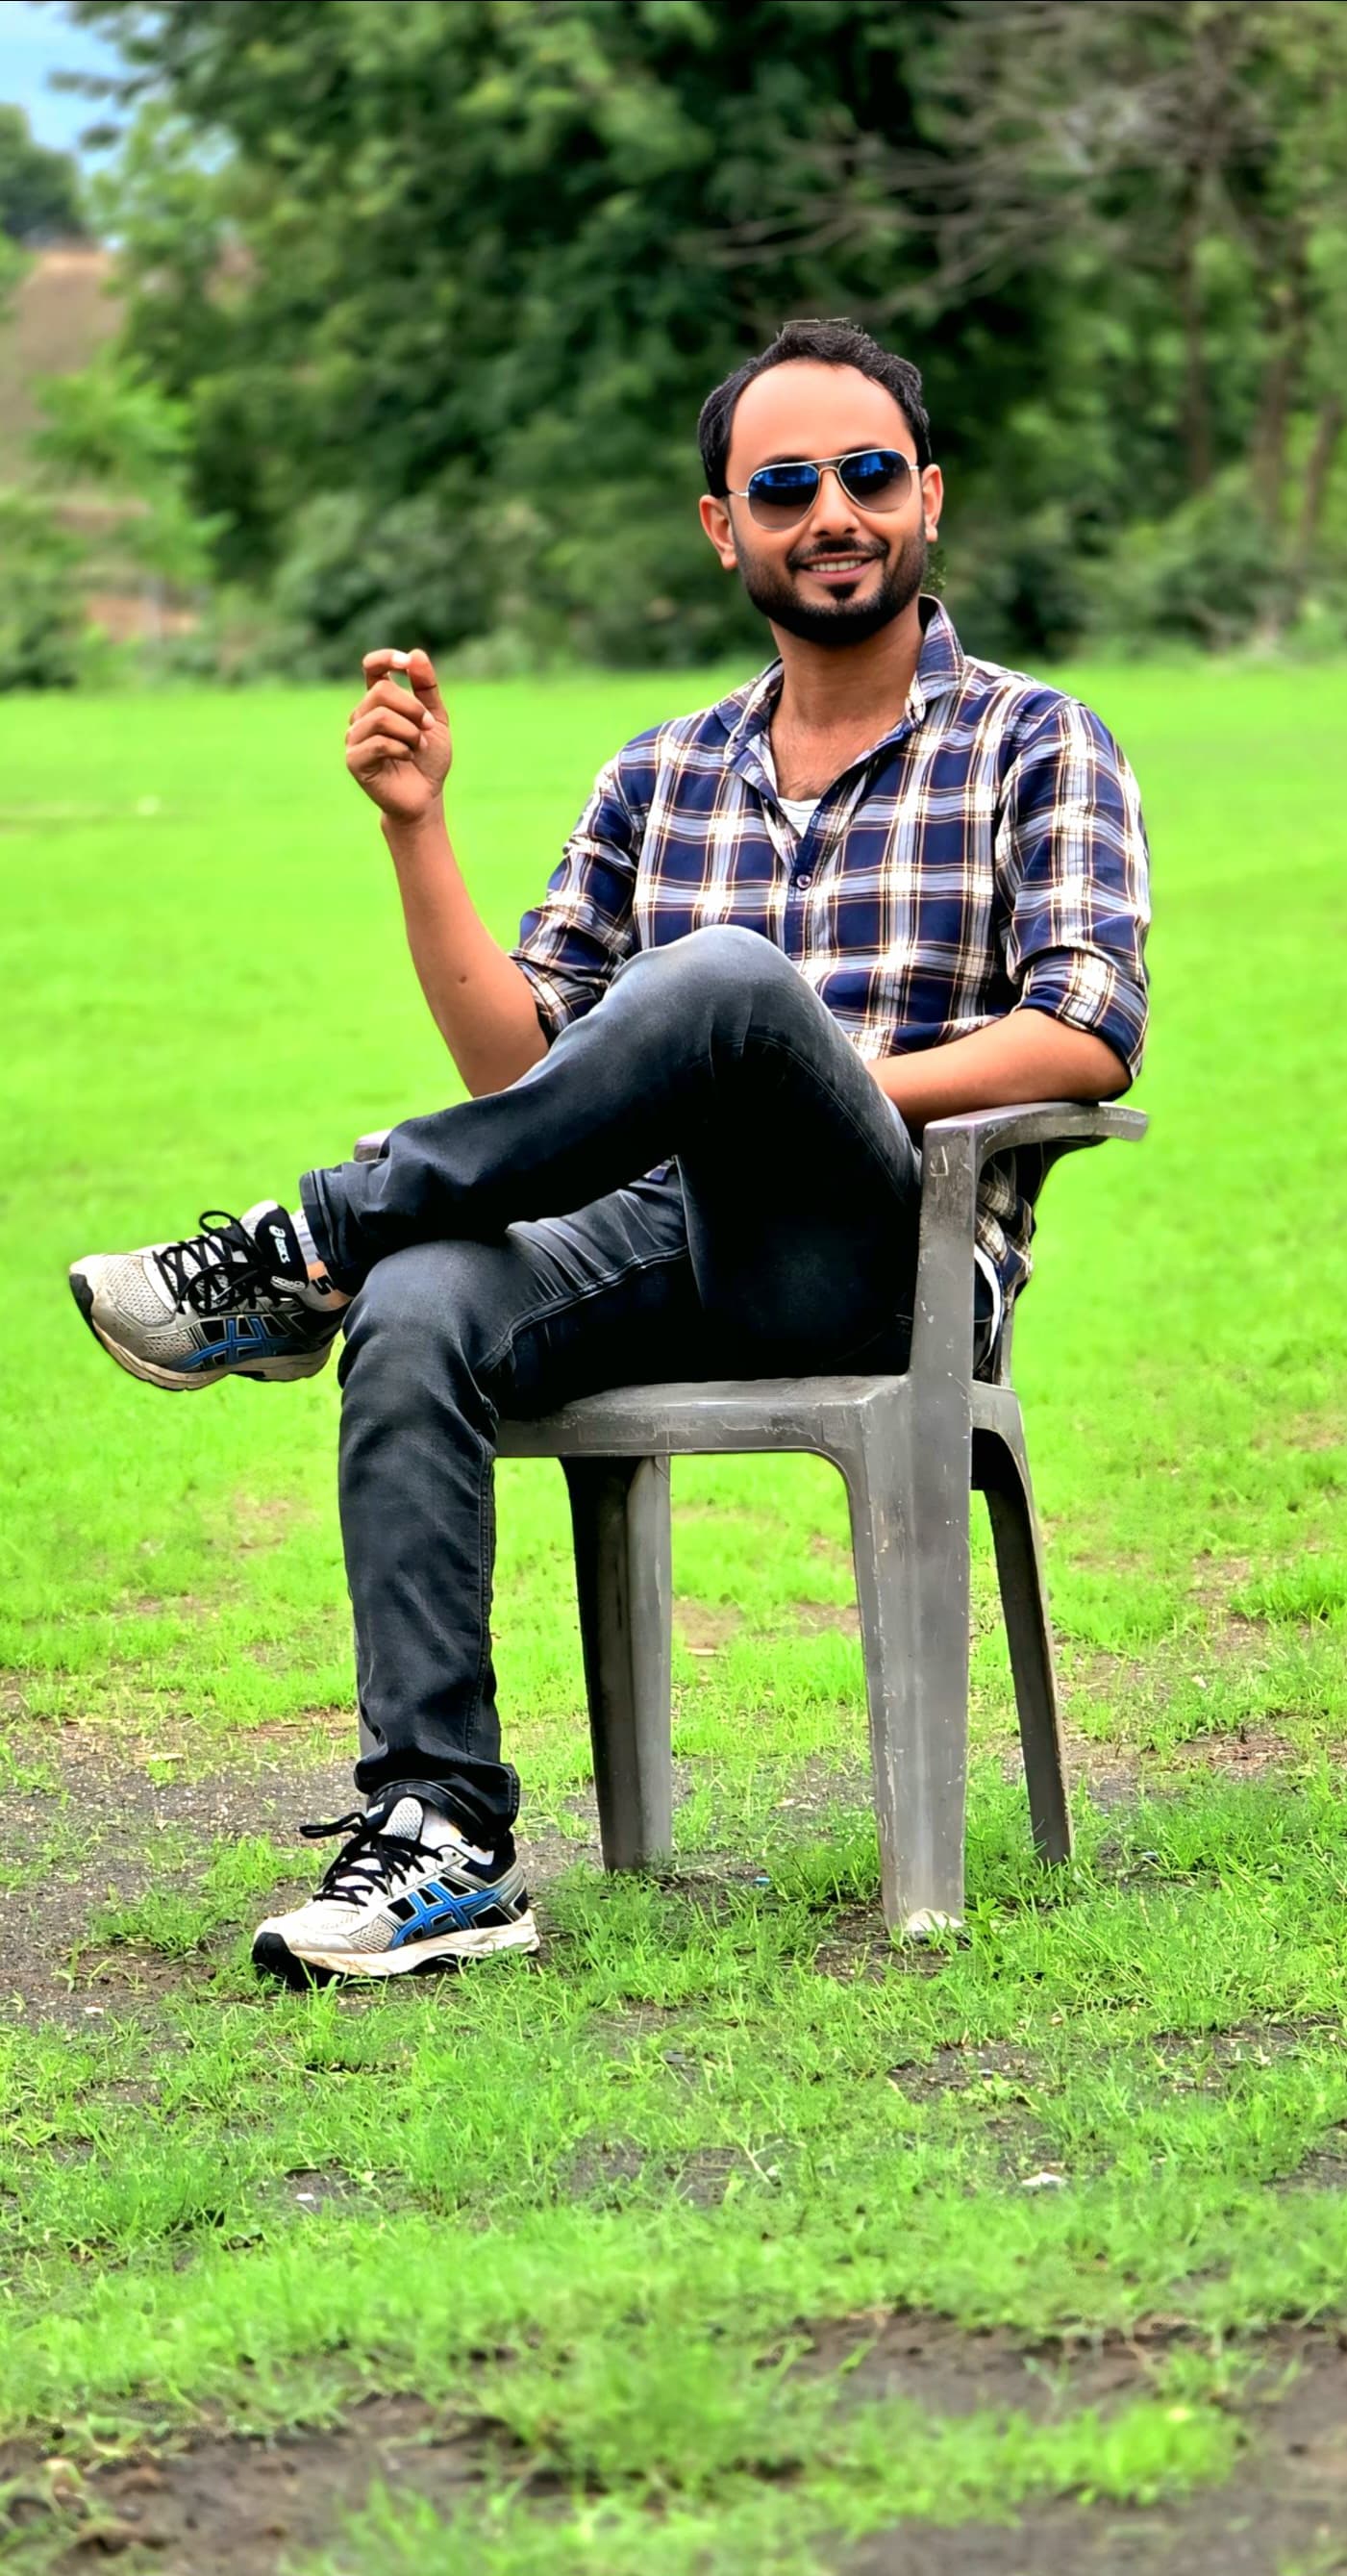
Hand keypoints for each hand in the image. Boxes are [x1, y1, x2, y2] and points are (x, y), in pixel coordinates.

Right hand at [345, 647, 452, 823]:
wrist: (425, 797)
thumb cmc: (428, 759)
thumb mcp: (435, 719)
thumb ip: (427, 688)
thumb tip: (416, 654)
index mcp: (380, 703)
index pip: (372, 668)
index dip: (386, 659)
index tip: (405, 662)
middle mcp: (363, 716)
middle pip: (382, 693)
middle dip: (412, 708)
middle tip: (427, 727)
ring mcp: (355, 738)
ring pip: (380, 717)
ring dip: (409, 731)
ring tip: (419, 746)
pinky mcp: (354, 760)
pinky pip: (377, 742)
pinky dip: (401, 748)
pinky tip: (407, 757)